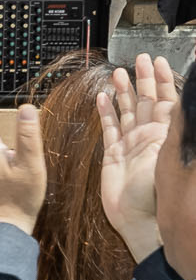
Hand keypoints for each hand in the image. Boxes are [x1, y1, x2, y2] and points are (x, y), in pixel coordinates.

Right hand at [98, 53, 178, 261]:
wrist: (140, 220)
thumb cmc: (158, 193)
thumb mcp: (170, 154)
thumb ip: (172, 127)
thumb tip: (176, 101)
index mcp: (164, 135)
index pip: (166, 100)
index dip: (163, 80)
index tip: (159, 62)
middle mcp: (149, 137)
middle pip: (146, 101)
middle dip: (144, 79)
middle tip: (140, 59)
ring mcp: (131, 145)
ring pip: (127, 111)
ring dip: (123, 92)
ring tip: (118, 73)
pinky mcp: (114, 155)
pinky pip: (109, 128)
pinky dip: (106, 112)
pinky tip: (103, 99)